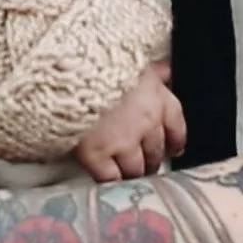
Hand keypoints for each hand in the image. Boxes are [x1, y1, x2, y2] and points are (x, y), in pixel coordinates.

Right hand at [70, 61, 187, 181]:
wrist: (67, 70)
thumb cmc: (97, 63)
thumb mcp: (131, 61)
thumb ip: (152, 72)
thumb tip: (167, 70)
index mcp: (156, 96)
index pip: (176, 127)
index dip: (174, 140)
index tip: (172, 148)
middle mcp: (145, 122)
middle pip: (155, 152)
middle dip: (150, 160)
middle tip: (142, 164)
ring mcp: (122, 141)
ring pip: (136, 169)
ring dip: (131, 173)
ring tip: (123, 175)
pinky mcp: (97, 155)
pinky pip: (110, 179)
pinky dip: (109, 181)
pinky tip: (105, 179)